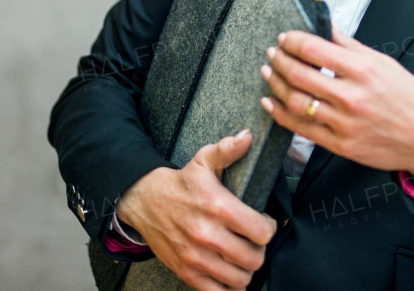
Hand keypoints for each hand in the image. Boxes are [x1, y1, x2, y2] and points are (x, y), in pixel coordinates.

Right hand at [115, 129, 277, 290]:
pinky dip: (229, 286)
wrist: (144, 201)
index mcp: (217, 206)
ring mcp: (195, 257)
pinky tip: (230, 272)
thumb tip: (248, 137)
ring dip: (246, 269)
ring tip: (242, 255)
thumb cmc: (181, 183)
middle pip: (254, 258)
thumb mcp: (204, 161)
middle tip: (253, 240)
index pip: (261, 231)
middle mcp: (207, 234)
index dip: (268, 227)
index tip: (263, 222)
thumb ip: (228, 149)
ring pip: (240, 278)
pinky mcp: (186, 272)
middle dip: (259, 249)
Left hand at [259, 27, 413, 182]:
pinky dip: (281, 114)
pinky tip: (271, 103)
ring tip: (269, 73)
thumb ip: (350, 46)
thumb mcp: (384, 63)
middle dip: (279, 60)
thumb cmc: (412, 100)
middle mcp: (351, 97)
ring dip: (276, 85)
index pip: (314, 49)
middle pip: (299, 75)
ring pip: (296, 102)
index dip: (292, 41)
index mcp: (363, 71)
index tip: (285, 37)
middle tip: (272, 53)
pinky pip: (301, 129)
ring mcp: (344, 123)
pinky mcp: (340, 145)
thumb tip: (327, 26)